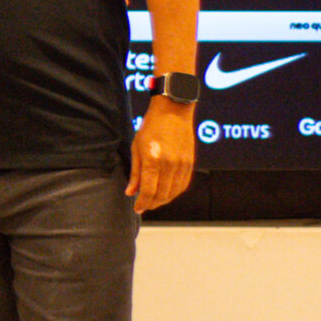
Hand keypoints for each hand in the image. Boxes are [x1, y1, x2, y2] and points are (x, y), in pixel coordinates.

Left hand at [126, 99, 195, 213]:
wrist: (173, 111)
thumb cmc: (151, 127)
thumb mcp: (136, 148)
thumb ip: (135, 172)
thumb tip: (130, 192)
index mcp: (153, 160)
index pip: (148, 191)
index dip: (142, 203)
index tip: (137, 208)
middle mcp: (170, 165)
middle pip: (162, 195)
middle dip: (152, 204)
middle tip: (144, 206)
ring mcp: (182, 165)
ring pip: (174, 192)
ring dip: (163, 200)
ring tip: (154, 201)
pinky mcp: (190, 163)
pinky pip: (183, 185)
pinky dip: (174, 192)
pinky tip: (166, 193)